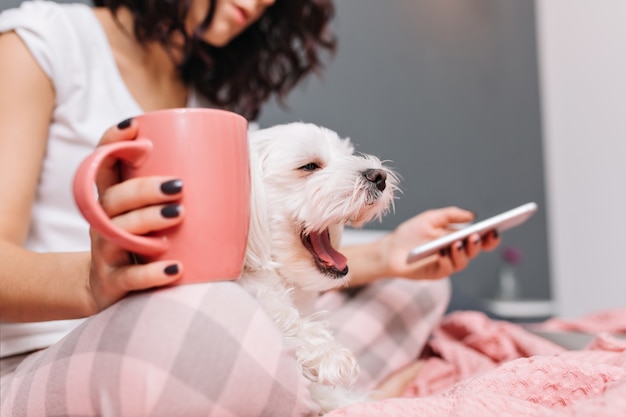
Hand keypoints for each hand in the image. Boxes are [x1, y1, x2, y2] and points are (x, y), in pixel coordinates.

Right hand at [86, 119, 184, 311]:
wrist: (107, 290)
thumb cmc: (142, 242)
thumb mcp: (146, 214)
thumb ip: (174, 191)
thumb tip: (233, 161)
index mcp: (113, 200)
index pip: (102, 164)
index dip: (112, 143)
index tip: (135, 127)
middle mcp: (104, 223)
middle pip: (114, 199)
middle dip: (143, 188)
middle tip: (178, 185)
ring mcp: (106, 253)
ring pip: (119, 234)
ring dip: (148, 220)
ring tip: (178, 213)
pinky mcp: (113, 283)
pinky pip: (130, 278)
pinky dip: (153, 273)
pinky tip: (175, 269)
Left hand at [378, 206, 499, 279]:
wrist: (390, 249)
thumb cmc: (411, 234)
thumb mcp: (431, 218)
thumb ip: (450, 215)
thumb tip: (472, 216)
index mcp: (459, 239)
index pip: (481, 240)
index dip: (490, 237)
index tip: (495, 228)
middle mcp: (456, 253)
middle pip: (474, 251)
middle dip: (478, 244)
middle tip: (476, 236)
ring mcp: (447, 264)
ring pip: (462, 262)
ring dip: (462, 253)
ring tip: (457, 242)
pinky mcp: (436, 274)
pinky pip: (445, 269)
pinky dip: (445, 261)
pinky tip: (441, 252)